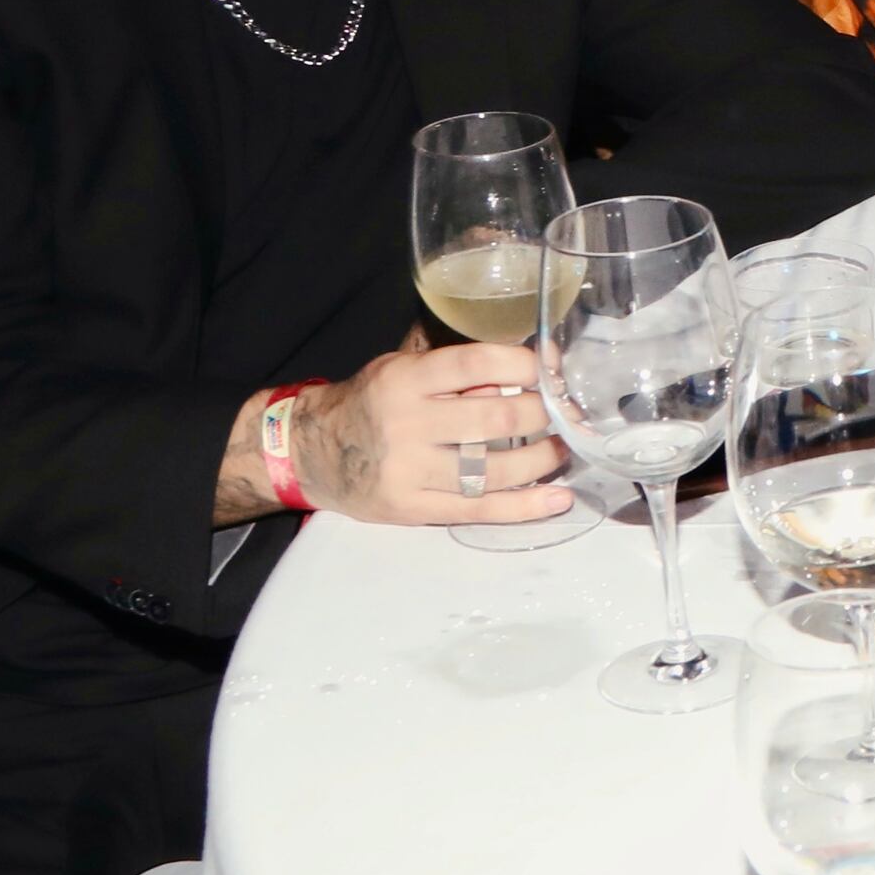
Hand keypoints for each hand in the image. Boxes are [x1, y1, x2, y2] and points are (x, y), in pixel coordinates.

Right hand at [289, 335, 579, 528]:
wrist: (311, 452)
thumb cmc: (372, 403)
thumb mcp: (401, 370)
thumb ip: (456, 374)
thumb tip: (526, 376)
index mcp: (405, 379)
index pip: (476, 364)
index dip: (524, 365)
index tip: (551, 369)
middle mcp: (406, 423)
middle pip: (495, 420)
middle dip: (542, 415)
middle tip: (563, 414)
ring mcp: (409, 471)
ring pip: (494, 470)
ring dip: (542, 460)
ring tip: (562, 451)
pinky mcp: (413, 508)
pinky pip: (479, 509)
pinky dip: (524, 506)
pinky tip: (556, 499)